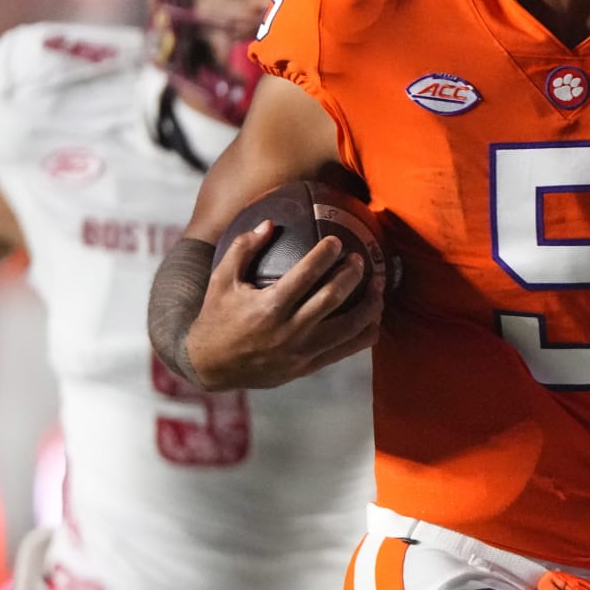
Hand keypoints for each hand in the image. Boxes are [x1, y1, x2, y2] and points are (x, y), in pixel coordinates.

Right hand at [185, 222, 382, 390]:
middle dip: (352, 275)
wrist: (211, 366)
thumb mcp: (221, 280)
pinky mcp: (309, 367)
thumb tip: (269, 222)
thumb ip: (243, 249)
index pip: (306, 275)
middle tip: (360, 259)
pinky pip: (347, 350)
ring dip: (370, 305)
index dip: (325, 255)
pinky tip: (374, 317)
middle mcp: (289, 331)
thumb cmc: (217, 316)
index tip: (337, 240)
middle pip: (333, 298)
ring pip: (349, 328)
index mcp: (269, 307)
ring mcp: (302, 352)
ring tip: (378, 286)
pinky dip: (366, 333)